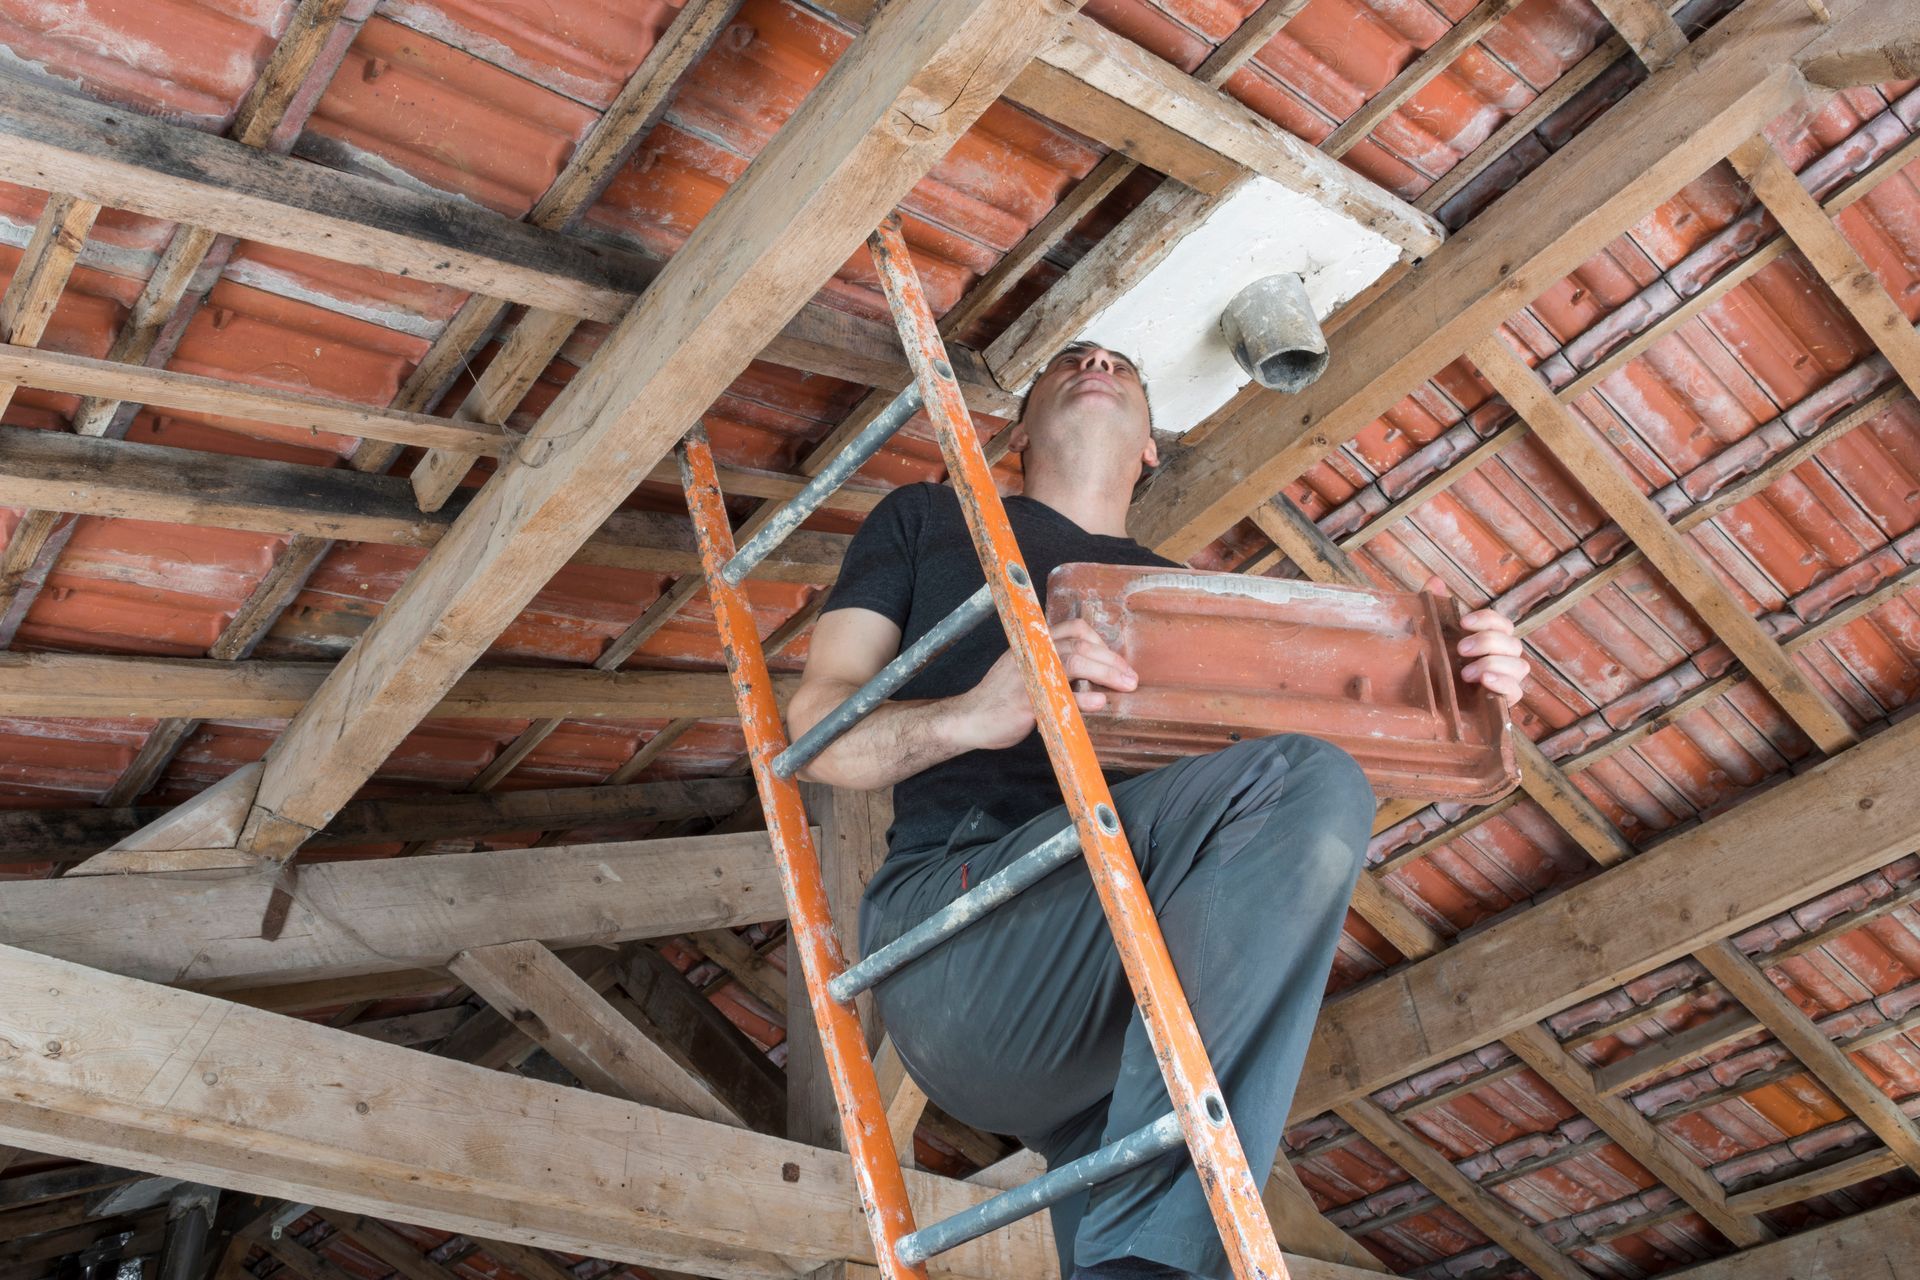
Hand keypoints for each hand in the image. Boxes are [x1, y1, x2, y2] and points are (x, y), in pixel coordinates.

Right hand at [950, 618, 1136, 750]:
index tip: (1115, 660)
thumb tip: (1092, 670)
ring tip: (1125, 685)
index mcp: (1034, 644)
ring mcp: (1030, 675)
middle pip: (1080, 645)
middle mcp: (1033, 653)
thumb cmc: (1001, 697)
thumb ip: (1052, 664)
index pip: (1074, 629)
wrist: (970, 718)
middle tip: (1130, 677)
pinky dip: (1084, 698)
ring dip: (1106, 673)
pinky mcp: (1027, 701)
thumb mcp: (1025, 670)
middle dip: (1111, 660)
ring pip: (1075, 662)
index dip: (1099, 641)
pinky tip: (1099, 701)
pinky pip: (1061, 696)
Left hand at [1425, 575, 1528, 703]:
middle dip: (1488, 642)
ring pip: (1520, 666)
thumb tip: (1435, 582)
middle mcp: (1502, 660)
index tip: (1463, 622)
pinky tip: (1485, 681)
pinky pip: (1517, 693)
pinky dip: (1504, 684)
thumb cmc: (1434, 668)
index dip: (1488, 619)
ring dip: (1494, 664)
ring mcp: (1506, 682)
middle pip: (1513, 643)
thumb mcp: (1431, 638)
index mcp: (1490, 642)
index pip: (1502, 624)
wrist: (1426, 706)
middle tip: (1460, 649)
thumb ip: (1436, 609)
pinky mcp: (1503, 704)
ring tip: (1466, 673)